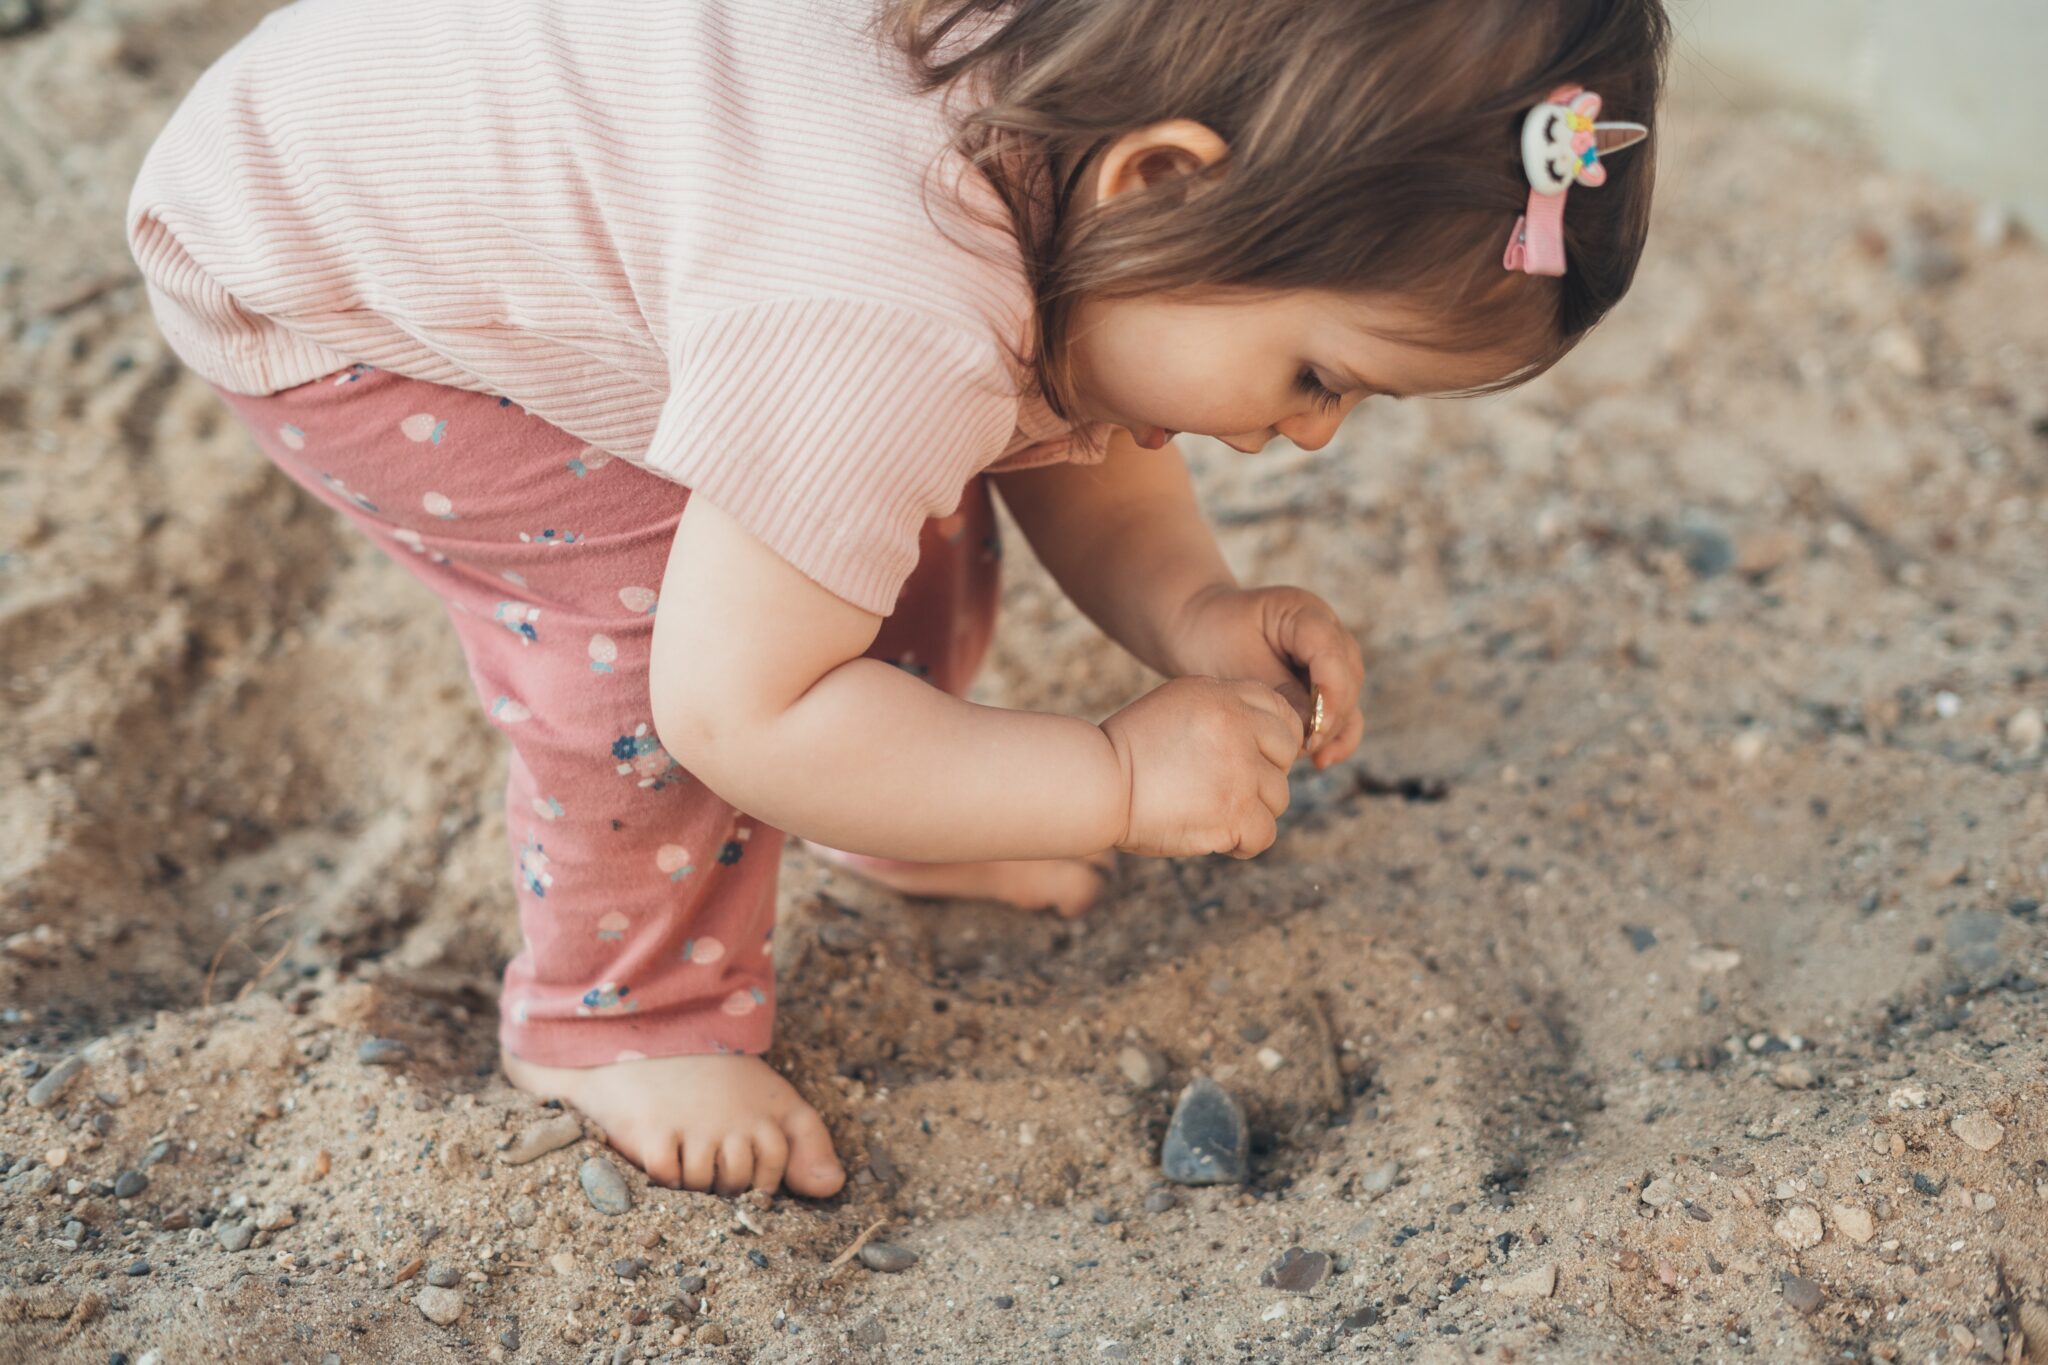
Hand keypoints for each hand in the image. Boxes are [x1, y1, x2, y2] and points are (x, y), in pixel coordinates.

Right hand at [1099, 676, 1303, 858]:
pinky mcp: (1236, 812)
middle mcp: (1237, 727)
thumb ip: (1222, 711)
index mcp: (1222, 696)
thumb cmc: (1128, 751)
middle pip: (1285, 756)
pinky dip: (1244, 843)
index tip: (1255, 759)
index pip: (1281, 712)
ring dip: (1251, 811)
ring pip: (1278, 798)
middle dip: (1265, 775)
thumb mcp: (1176, 706)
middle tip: (1230, 789)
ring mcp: (1240, 770)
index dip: (1273, 741)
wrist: (1098, 784)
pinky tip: (1219, 838)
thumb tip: (1264, 736)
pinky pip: (1265, 834)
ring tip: (1214, 813)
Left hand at [1164, 585, 1365, 770]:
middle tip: (1303, 748)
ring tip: (1313, 757)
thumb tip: (1311, 730)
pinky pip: (1341, 709)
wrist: (1197, 632)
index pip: (1331, 653)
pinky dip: (1335, 735)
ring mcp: (1328, 655)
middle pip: (1347, 677)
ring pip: (1350, 695)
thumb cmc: (1211, 639)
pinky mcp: (1324, 679)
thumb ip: (1278, 693)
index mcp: (1303, 613)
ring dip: (1335, 729)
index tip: (1314, 732)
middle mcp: (1326, 630)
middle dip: (1331, 716)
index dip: (1330, 694)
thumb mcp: (1238, 664)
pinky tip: (1321, 761)